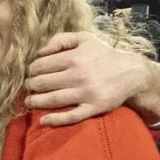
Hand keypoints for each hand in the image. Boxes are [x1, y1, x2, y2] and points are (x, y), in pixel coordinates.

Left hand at [24, 31, 146, 125]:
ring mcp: (86, 93)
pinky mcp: (94, 107)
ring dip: (36, 102)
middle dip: (30, 86)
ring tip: (29, 102)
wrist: (132, 73)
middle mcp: (79, 75)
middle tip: (27, 87)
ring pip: (53, 99)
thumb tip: (40, 51)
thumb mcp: (85, 39)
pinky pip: (71, 116)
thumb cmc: (104, 55)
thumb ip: (61, 39)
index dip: (31, 70)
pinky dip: (55, 120)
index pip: (41, 65)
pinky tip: (43, 121)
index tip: (30, 74)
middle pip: (43, 83)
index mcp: (74, 57)